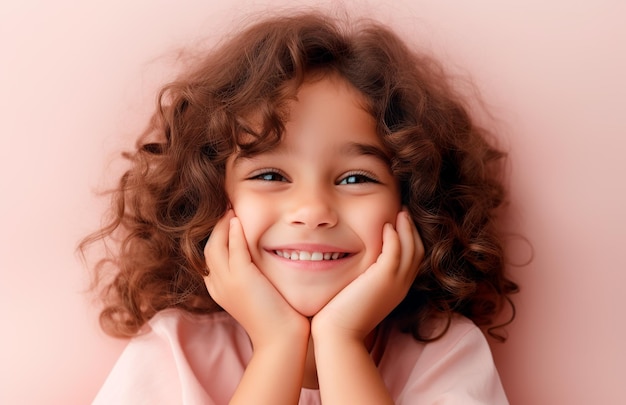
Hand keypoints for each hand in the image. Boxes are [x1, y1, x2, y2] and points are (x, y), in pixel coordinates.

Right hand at [204, 210, 308, 348]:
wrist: (281, 339)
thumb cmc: (276, 318)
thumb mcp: (257, 294)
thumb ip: (252, 276)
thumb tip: (259, 262)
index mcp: (219, 289)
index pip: (210, 257)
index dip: (216, 237)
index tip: (227, 221)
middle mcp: (218, 285)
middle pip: (208, 248)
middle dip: (216, 227)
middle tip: (226, 209)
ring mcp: (227, 282)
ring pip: (216, 245)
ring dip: (222, 224)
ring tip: (230, 209)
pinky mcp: (241, 278)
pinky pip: (233, 248)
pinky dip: (234, 231)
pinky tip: (238, 220)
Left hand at [311, 210, 423, 340]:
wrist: (339, 333)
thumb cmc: (342, 316)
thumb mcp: (360, 293)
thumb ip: (364, 279)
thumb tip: (358, 269)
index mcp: (397, 289)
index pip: (413, 259)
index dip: (410, 239)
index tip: (401, 224)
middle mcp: (401, 286)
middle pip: (418, 251)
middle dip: (413, 230)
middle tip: (404, 212)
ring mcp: (395, 282)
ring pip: (411, 248)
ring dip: (406, 228)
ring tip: (400, 212)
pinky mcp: (384, 278)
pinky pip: (396, 250)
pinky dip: (395, 236)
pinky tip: (387, 225)